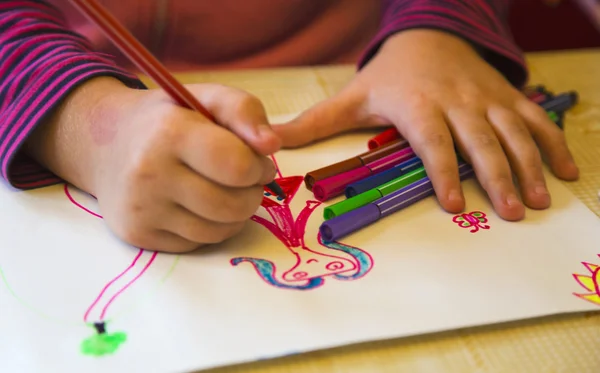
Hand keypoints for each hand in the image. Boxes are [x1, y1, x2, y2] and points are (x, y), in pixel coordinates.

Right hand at [26, 77, 279, 251]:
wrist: (104, 143)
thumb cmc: (167, 118)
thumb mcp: (206, 98)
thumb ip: (244, 111)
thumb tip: (271, 145)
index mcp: (169, 134)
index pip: (236, 167)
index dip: (258, 167)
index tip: (256, 161)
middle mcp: (149, 175)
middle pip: (232, 206)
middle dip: (251, 193)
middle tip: (244, 179)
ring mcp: (141, 210)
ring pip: (219, 230)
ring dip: (235, 214)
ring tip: (225, 191)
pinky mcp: (139, 235)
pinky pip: (197, 243)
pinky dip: (210, 227)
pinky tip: (199, 205)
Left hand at [274, 29, 578, 220]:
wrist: (429, 34)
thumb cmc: (389, 75)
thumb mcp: (352, 96)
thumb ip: (315, 124)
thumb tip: (271, 145)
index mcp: (418, 106)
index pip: (433, 142)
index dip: (444, 172)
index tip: (456, 204)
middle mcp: (457, 102)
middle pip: (480, 141)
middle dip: (498, 176)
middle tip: (512, 212)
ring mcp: (486, 99)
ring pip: (513, 132)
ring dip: (530, 165)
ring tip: (539, 199)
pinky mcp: (506, 97)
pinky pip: (535, 119)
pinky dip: (553, 144)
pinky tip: (567, 171)